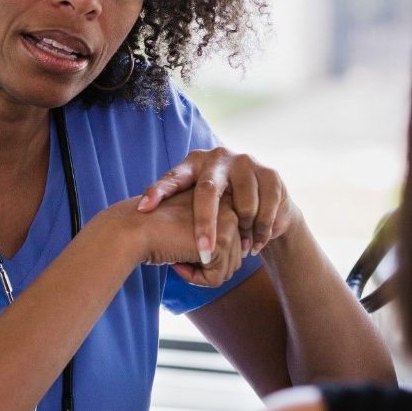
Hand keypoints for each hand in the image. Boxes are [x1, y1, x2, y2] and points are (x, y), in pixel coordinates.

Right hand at [116, 189, 244, 286]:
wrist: (133, 227)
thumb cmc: (152, 228)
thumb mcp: (187, 227)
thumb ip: (210, 237)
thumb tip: (228, 266)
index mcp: (222, 202)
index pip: (230, 246)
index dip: (204, 255)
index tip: (181, 244)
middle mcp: (231, 209)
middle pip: (233, 259)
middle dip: (205, 267)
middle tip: (178, 255)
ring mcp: (228, 225)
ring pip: (227, 271)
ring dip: (200, 274)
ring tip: (178, 258)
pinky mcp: (221, 243)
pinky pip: (216, 279)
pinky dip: (195, 280)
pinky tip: (178, 263)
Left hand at [137, 148, 293, 261]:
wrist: (264, 195)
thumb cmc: (220, 201)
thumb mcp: (195, 200)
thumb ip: (174, 205)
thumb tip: (140, 216)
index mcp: (194, 162)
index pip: (173, 178)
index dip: (158, 192)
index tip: (143, 209)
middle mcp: (219, 158)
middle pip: (209, 192)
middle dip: (205, 225)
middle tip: (204, 252)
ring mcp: (246, 163)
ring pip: (244, 205)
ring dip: (243, 232)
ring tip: (241, 250)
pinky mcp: (271, 174)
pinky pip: (267, 208)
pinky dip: (262, 230)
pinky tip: (256, 244)